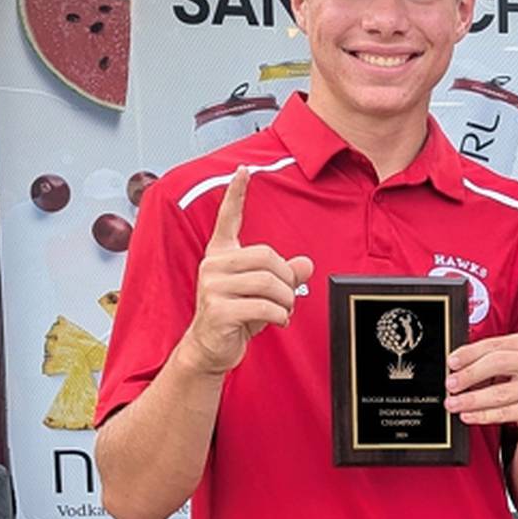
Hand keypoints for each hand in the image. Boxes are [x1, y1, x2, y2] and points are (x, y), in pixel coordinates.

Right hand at [182, 168, 314, 375]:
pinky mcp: (218, 310)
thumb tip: (307, 264)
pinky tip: (278, 321)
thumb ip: (283, 276)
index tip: (243, 170)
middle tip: (288, 297)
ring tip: (284, 311)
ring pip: (268, 282)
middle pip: (266, 256)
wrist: (210, 348)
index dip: (236, 194)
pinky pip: (263, 306)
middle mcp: (213, 266)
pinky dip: (280, 316)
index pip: (228, 218)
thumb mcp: (262, 293)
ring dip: (286, 300)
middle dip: (286, 279)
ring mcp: (212, 287)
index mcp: (220, 255)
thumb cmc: (235, 317)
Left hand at [445, 332, 517, 439]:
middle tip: (451, 384)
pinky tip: (468, 415)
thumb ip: (485, 361)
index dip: (469, 354)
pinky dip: (482, 415)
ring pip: (500, 393)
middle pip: (498, 364)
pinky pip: (506, 413)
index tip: (451, 363)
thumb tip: (455, 368)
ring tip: (453, 403)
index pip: (494, 345)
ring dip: (471, 399)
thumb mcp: (508, 365)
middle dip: (470, 374)